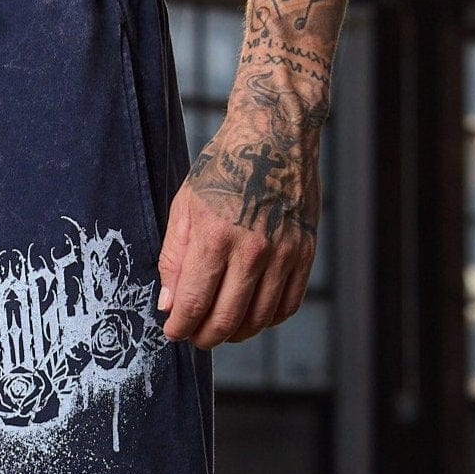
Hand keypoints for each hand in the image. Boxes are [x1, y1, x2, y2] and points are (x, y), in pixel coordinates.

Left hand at [157, 109, 321, 348]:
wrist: (276, 136)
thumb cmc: (224, 169)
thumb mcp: (184, 207)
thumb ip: (174, 259)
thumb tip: (169, 305)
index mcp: (216, 236)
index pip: (194, 303)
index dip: (179, 327)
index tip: (172, 331)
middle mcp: (253, 249)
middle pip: (226, 320)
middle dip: (203, 338)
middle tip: (193, 336)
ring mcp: (284, 253)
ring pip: (258, 320)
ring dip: (234, 334)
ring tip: (220, 328)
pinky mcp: (305, 252)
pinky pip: (287, 305)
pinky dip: (267, 320)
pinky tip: (250, 314)